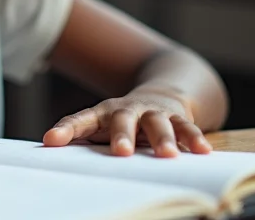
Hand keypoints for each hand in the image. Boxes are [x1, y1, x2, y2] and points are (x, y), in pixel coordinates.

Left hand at [42, 86, 211, 157]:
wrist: (158, 94)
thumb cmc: (122, 123)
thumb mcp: (103, 130)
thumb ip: (85, 143)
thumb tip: (56, 161)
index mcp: (101, 114)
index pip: (80, 120)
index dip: (66, 130)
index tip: (50, 140)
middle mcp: (126, 110)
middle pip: (121, 120)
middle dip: (121, 135)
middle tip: (121, 152)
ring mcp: (152, 111)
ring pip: (157, 122)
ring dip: (162, 138)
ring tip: (168, 155)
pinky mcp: (176, 115)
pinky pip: (186, 125)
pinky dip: (194, 137)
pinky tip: (203, 151)